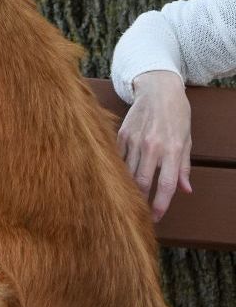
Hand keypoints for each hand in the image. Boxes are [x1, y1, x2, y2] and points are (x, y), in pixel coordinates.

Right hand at [116, 70, 191, 221]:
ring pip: (128, 172)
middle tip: (140, 213)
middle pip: (143, 182)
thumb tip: (186, 190)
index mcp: (171, 149)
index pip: (166, 184)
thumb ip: (184, 166)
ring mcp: (134, 139)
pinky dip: (120, 170)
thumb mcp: (186, 139)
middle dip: (142, 201)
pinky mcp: (122, 134)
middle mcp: (152, 146)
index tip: (156, 217)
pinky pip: (119, 158)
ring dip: (130, 188)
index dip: (160, 204)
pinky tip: (120, 179)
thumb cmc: (176, 114)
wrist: (157, 89)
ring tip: (130, 200)